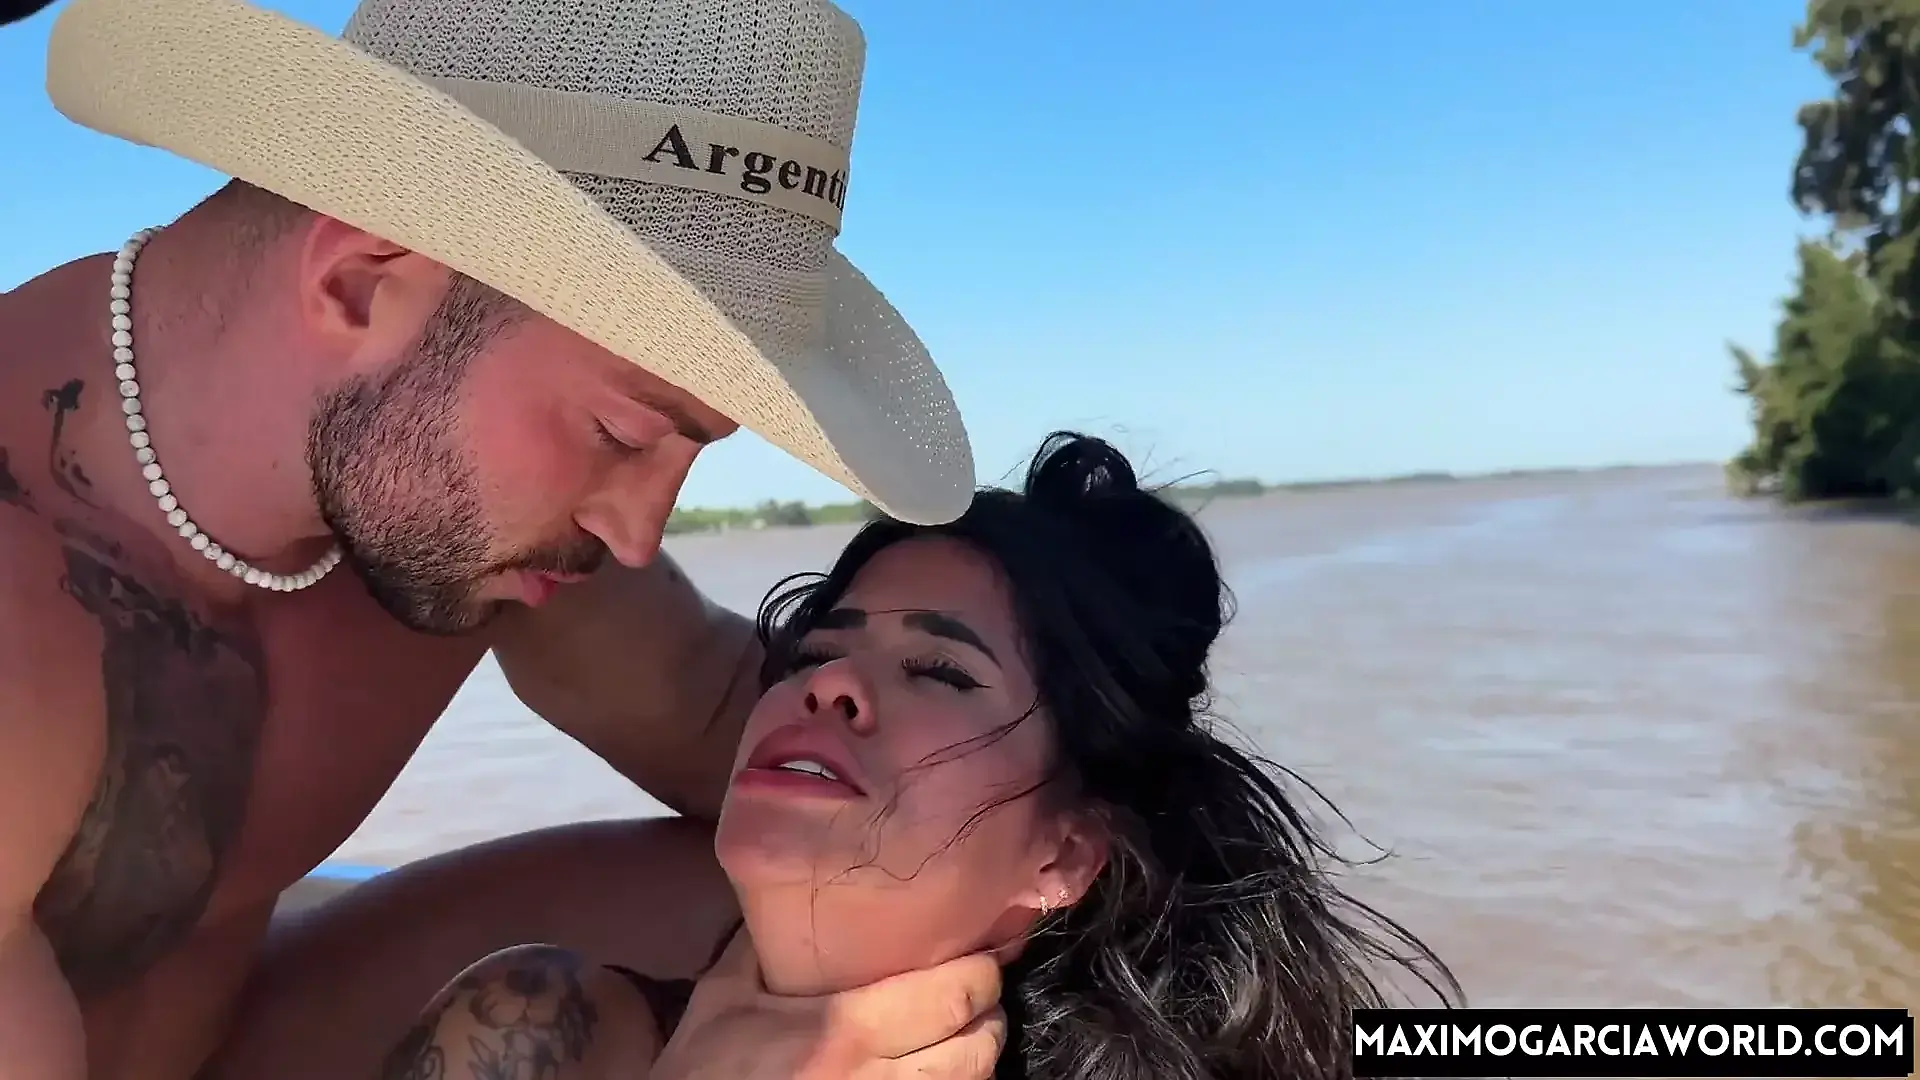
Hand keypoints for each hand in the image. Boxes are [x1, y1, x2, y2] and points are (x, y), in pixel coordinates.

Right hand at [651, 927, 1005, 1079]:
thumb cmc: (703, 1065)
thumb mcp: (726, 992)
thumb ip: (768, 940)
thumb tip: (802, 883)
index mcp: (845, 1029)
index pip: (953, 995)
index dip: (981, 970)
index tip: (981, 951)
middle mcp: (876, 1079)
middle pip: (978, 1048)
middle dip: (988, 1015)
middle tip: (979, 993)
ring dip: (977, 1057)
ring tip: (966, 1033)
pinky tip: (937, 1070)